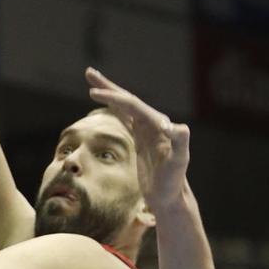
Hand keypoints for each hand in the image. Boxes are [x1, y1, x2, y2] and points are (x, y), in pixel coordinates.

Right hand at [85, 66, 189, 210]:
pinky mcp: (141, 139)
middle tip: (89, 73)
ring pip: (124, 106)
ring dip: (109, 94)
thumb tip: (177, 127)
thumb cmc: (173, 181)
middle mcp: (152, 123)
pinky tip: (107, 105)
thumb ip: (180, 142)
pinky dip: (113, 109)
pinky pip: (125, 118)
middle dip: (108, 86)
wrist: (170, 196)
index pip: (132, 105)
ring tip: (92, 85)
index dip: (113, 97)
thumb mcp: (178, 162)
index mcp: (158, 124)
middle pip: (127, 99)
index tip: (92, 93)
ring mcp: (146, 130)